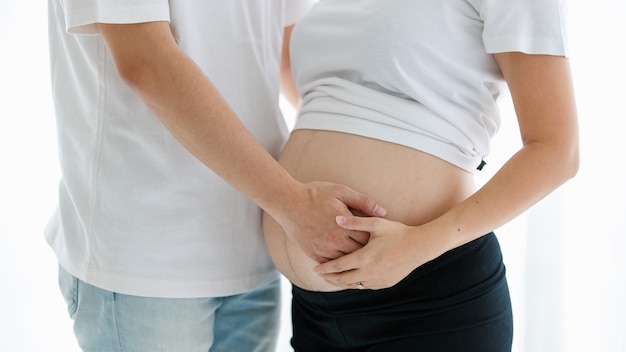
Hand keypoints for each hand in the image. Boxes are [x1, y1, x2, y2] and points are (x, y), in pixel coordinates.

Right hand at [278, 182, 385, 262]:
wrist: (288, 202)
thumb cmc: (315, 194)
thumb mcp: (341, 192)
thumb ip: (363, 202)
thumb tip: (383, 212)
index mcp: (345, 226)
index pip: (368, 240)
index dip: (376, 241)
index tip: (382, 242)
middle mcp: (335, 241)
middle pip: (358, 254)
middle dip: (368, 255)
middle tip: (378, 257)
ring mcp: (323, 249)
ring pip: (345, 263)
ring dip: (354, 264)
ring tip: (365, 265)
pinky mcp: (312, 253)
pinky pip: (329, 267)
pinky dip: (338, 269)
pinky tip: (345, 269)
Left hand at [313, 215, 434, 289]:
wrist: (420, 246)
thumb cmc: (397, 232)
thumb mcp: (376, 224)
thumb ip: (355, 222)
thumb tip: (336, 219)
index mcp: (365, 257)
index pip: (339, 266)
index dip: (325, 268)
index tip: (315, 269)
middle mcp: (370, 272)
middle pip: (343, 279)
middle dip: (330, 278)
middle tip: (319, 275)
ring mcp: (378, 280)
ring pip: (355, 285)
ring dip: (342, 282)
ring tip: (333, 278)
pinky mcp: (386, 284)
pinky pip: (366, 286)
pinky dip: (357, 283)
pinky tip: (352, 278)